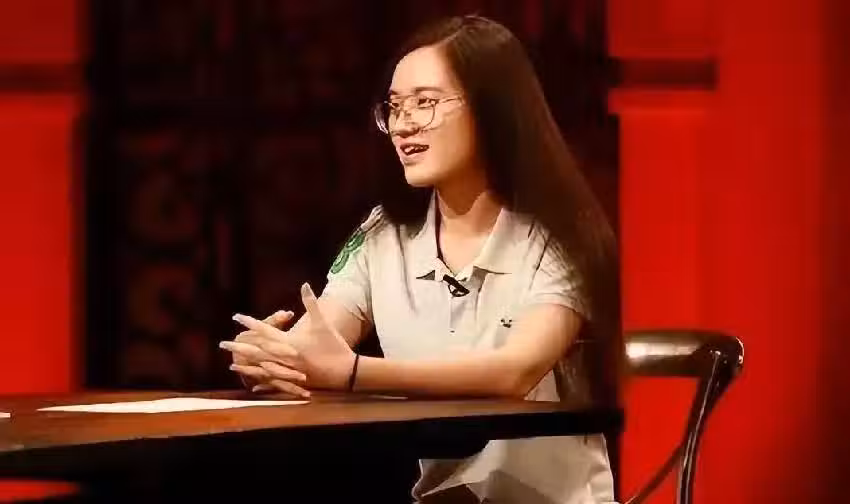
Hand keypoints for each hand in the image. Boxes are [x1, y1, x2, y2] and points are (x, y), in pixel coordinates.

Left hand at [232, 282, 355, 390]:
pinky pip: (273, 383)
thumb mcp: (322, 323)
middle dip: (239, 346)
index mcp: (289, 342)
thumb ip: (311, 303)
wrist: (345, 370)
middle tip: (222, 343)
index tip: (236, 316)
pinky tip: (252, 384)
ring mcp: (288, 371)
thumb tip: (305, 284)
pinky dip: (262, 383)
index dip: (250, 322)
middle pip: (257, 351)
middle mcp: (284, 357)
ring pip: (261, 368)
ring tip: (231, 364)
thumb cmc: (333, 345)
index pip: (265, 330)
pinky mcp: (294, 381)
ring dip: (246, 366)